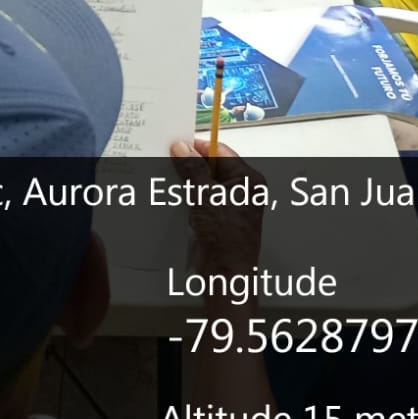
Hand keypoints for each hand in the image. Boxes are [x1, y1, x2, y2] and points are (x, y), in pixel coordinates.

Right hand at [172, 138, 264, 278]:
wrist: (227, 275)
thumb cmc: (225, 239)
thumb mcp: (205, 198)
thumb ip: (193, 170)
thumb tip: (181, 148)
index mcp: (248, 180)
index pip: (221, 152)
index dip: (198, 147)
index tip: (177, 143)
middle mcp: (243, 189)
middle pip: (214, 167)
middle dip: (192, 164)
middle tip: (169, 158)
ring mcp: (233, 204)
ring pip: (207, 183)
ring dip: (190, 181)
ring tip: (169, 176)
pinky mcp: (221, 218)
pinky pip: (204, 199)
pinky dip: (191, 196)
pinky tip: (176, 196)